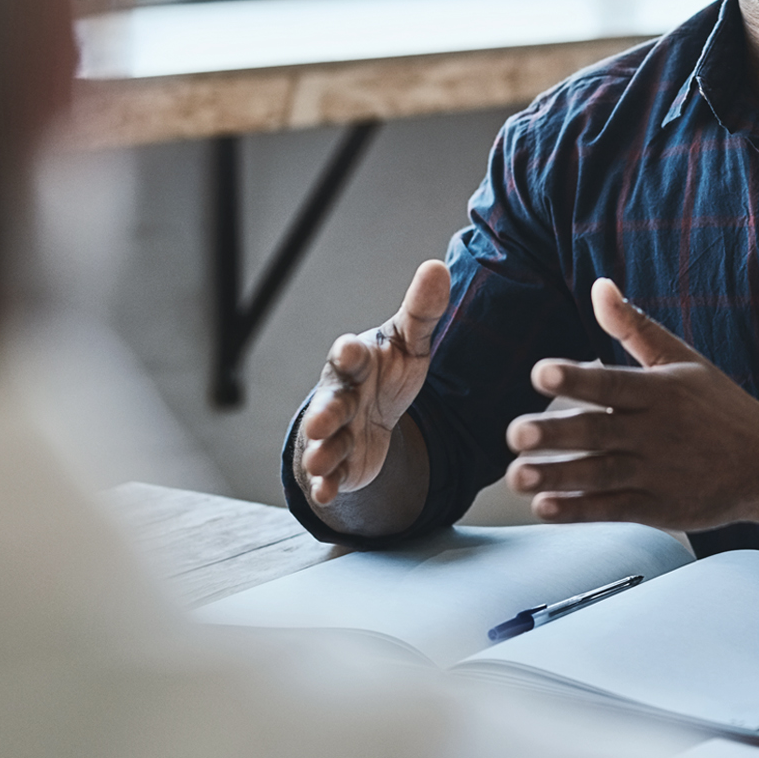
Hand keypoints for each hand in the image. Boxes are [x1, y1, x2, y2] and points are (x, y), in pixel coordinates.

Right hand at [298, 259, 450, 507]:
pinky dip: (327, 483)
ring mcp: (338, 431)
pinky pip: (331, 474)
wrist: (375, 413)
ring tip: (321, 460)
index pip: (351, 355)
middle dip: (325, 411)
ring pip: (326, 441)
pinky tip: (327, 491)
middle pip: (331, 402)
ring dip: (323, 451)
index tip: (349, 347)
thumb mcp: (410, 342)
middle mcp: (342, 395)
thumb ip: (422, 310)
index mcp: (358, 362)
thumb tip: (437, 266)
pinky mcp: (341, 463)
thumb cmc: (388, 370)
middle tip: (322, 421)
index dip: (350, 352)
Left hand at [503, 278, 758, 531]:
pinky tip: (545, 506)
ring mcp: (656, 473)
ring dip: (556, 476)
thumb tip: (599, 285)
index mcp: (660, 391)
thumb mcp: (682, 360)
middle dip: (554, 433)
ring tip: (517, 475)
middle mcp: (655, 432)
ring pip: (598, 474)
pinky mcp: (658, 507)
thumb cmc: (721, 407)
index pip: (611, 383)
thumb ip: (635, 327)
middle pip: (597, 431)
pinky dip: (578, 510)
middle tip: (514, 432)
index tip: (541, 372)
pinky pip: (611, 509)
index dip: (576, 377)